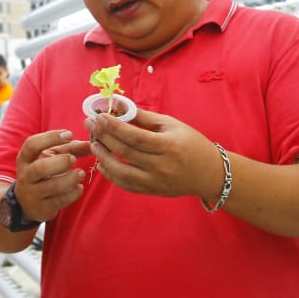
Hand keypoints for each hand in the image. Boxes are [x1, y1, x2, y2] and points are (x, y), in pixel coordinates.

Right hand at [13, 130, 90, 222]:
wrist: (28, 202)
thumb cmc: (43, 173)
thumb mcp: (51, 158)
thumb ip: (70, 149)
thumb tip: (91, 144)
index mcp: (25, 158)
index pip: (32, 144)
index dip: (50, 138)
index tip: (69, 134)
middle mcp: (26, 175)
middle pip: (41, 168)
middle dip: (61, 162)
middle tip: (73, 159)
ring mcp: (32, 193)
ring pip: (52, 186)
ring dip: (70, 178)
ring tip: (80, 173)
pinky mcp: (42, 208)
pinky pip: (60, 201)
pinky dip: (73, 193)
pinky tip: (79, 187)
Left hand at [83, 109, 223, 200]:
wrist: (209, 173)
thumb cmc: (191, 143)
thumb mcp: (171, 125)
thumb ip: (143, 117)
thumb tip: (118, 106)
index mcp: (169, 146)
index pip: (135, 137)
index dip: (114, 127)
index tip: (99, 116)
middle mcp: (162, 166)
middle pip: (126, 152)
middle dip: (104, 137)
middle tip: (89, 125)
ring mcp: (156, 181)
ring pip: (122, 172)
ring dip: (103, 157)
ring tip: (93, 144)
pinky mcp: (152, 191)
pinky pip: (126, 184)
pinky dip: (111, 175)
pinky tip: (102, 163)